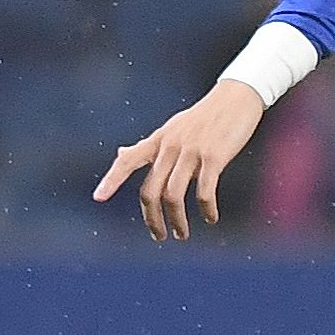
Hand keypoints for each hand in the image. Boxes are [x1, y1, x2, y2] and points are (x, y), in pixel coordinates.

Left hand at [95, 81, 268, 241]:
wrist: (236, 98)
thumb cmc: (204, 116)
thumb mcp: (171, 128)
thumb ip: (148, 145)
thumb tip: (122, 153)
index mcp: (158, 140)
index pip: (128, 160)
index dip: (112, 179)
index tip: (98, 198)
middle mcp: (170, 147)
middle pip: (151, 191)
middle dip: (152, 219)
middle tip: (159, 236)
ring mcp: (192, 152)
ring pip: (174, 196)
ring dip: (177, 221)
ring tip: (181, 234)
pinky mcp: (214, 157)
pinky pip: (204, 191)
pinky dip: (206, 209)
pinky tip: (210, 218)